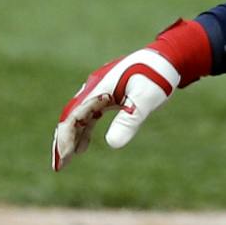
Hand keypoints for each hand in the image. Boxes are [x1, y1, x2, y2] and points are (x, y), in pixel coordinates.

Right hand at [50, 20, 212, 171]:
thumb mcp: (145, 99)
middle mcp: (94, 88)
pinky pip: (89, 115)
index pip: (74, 116)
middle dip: (62, 141)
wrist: (166, 58)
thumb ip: (129, 120)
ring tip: (67, 160)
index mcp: (98, 88)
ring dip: (71, 138)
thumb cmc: (157, 76)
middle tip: (58, 166)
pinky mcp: (107, 95)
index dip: (66, 137)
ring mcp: (99, 91)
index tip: (63, 158)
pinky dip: (84, 131)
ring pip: (78, 118)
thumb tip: (112, 145)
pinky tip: (82, 147)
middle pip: (70, 117)